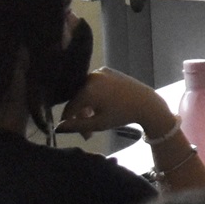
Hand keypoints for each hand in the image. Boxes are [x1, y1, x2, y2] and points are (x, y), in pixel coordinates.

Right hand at [56, 69, 170, 135]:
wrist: (147, 103)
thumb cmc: (122, 115)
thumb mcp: (97, 124)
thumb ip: (75, 126)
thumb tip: (57, 128)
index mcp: (87, 89)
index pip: (70, 108)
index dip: (69, 121)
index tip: (72, 131)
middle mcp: (92, 77)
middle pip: (77, 99)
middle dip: (80, 116)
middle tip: (87, 132)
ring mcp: (101, 72)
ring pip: (85, 92)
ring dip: (87, 107)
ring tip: (94, 121)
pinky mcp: (108, 71)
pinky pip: (94, 84)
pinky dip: (94, 96)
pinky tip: (100, 108)